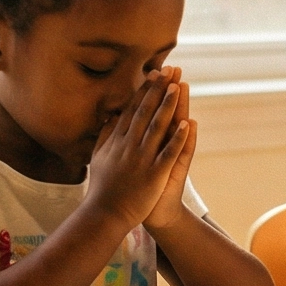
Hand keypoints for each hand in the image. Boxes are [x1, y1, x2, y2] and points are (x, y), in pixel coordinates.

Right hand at [82, 73, 191, 232]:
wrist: (104, 215)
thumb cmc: (102, 188)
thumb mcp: (98, 157)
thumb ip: (104, 135)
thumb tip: (109, 115)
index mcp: (117, 141)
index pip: (132, 110)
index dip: (144, 90)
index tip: (153, 73)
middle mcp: (128, 146)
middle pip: (145, 112)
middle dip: (158, 90)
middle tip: (170, 69)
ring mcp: (141, 159)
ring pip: (157, 127)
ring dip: (168, 106)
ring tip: (178, 87)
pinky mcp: (153, 174)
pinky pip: (168, 153)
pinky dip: (177, 138)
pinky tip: (187, 123)